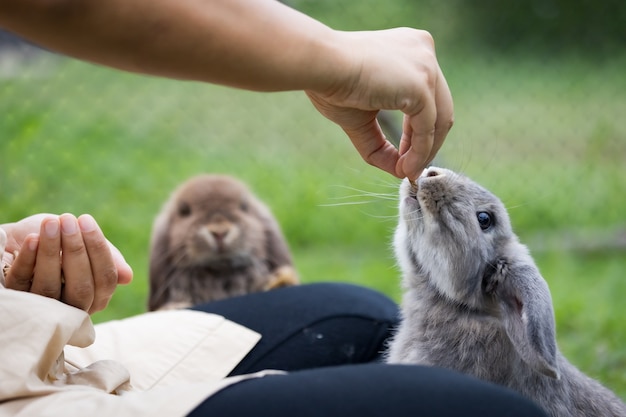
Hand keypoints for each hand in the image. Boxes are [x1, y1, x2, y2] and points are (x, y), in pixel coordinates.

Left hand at [1, 213, 132, 313]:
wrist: (20, 242)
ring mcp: (43, 308)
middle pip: (81, 289)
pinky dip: (29, 259)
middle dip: (76, 251)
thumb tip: (127, 277)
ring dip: (51, 252)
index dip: (99, 250)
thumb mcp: (86, 244)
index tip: (86, 220)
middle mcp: (72, 308)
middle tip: (68, 220)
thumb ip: (108, 257)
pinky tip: (32, 238)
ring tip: (50, 223)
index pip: (106, 280)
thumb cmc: (59, 241)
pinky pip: (23, 283)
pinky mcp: (17, 302)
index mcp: (95, 297)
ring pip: (49, 288)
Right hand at [306, 28, 453, 179]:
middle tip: (409, 168)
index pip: (428, 96)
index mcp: (411, 49)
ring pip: (440, 120)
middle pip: (441, 108)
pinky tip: (403, 168)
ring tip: (406, 171)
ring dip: (424, 152)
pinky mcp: (422, 85)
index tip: (403, 154)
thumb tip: (399, 171)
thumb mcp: (363, 116)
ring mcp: (426, 66)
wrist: (319, 64)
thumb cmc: (331, 83)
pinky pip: (427, 128)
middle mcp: (425, 51)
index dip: (418, 131)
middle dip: (427, 143)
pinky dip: (419, 153)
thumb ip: (381, 142)